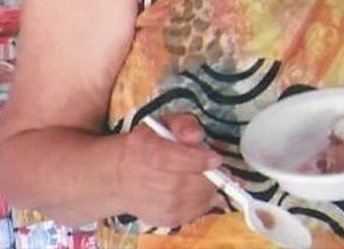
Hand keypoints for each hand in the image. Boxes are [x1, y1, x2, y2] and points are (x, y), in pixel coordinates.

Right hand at [117, 112, 223, 226]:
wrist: (121, 176)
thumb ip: (184, 124)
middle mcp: (144, 178)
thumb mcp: (165, 124)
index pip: (171, 158)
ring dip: (209, 192)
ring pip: (188, 202)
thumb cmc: (148, 146)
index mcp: (144, 149)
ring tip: (215, 181)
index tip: (216, 159)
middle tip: (222, 172)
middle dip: (209, 179)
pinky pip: (188, 215)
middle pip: (182, 184)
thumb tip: (196, 136)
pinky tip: (205, 193)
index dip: (198, 160)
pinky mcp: (161, 219)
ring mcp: (151, 202)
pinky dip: (203, 205)